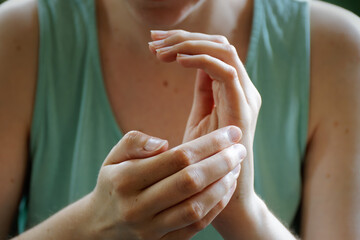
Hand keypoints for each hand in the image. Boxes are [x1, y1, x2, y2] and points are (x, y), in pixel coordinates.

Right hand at [88, 127, 245, 239]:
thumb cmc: (113, 184)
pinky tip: (227, 187)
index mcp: (126, 180)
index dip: (208, 143)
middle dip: (221, 162)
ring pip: (196, 207)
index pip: (177, 158)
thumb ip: (135, 142)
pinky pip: (197, 225)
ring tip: (236, 166)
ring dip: (222, 185)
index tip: (231, 132)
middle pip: (190, 182)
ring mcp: (151, 230)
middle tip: (240, 148)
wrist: (100, 227)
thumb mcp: (114, 158)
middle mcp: (138, 207)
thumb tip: (164, 143)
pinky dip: (216, 206)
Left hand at [149, 30, 260, 220]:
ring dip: (189, 44)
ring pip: (223, 50)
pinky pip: (225, 71)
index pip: (214, 50)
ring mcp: (246, 97)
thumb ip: (204, 91)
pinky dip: (201, 60)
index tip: (154, 43)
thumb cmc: (209, 159)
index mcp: (233, 89)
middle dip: (184, 37)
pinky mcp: (243, 109)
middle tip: (153, 40)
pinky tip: (176, 61)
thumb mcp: (202, 118)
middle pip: (219, 43)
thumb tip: (190, 64)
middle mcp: (243, 89)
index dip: (185, 40)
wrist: (225, 195)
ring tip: (159, 50)